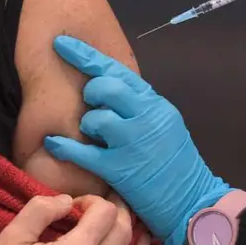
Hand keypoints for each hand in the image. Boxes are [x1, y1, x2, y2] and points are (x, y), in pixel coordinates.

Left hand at [43, 36, 230, 244]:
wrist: (192, 201)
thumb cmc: (176, 164)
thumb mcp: (166, 124)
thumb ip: (141, 106)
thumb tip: (110, 89)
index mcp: (155, 104)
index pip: (117, 70)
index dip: (85, 55)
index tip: (61, 43)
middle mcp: (145, 117)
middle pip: (106, 87)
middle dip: (91, 93)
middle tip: (93, 105)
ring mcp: (132, 143)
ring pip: (95, 117)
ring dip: (87, 124)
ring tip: (95, 136)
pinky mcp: (119, 169)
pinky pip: (82, 151)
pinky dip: (63, 146)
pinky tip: (53, 143)